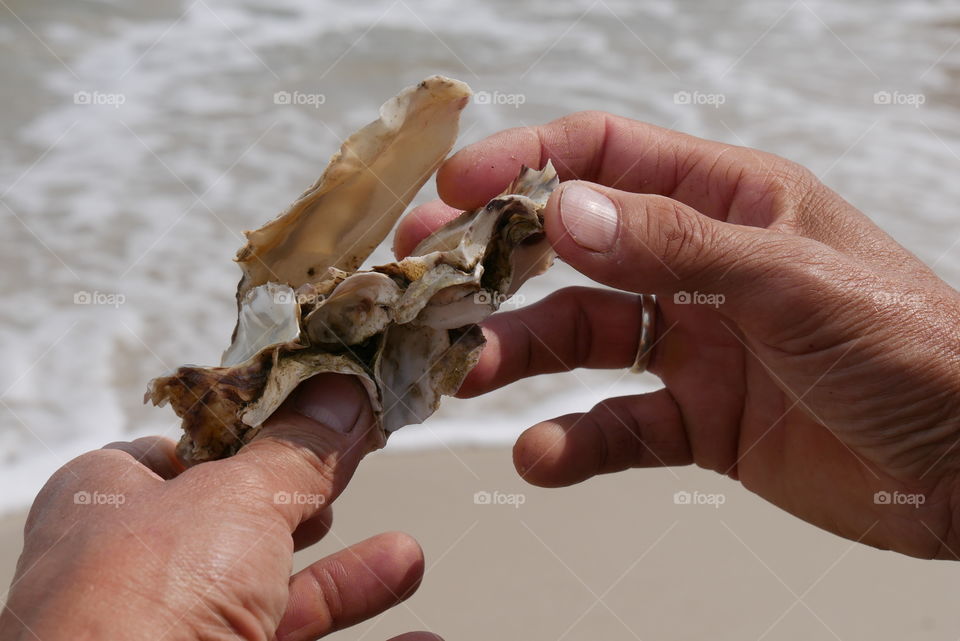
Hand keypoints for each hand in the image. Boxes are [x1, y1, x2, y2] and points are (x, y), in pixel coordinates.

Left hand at [0, 374, 435, 640]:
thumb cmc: (144, 597)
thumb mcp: (239, 497)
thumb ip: (299, 449)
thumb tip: (341, 391)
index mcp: (111, 501)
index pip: (185, 450)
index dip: (253, 431)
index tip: (318, 414)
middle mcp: (137, 573)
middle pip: (242, 526)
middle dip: (313, 507)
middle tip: (356, 474)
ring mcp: (176, 635)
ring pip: (277, 601)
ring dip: (350, 581)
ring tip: (406, 561)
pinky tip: (417, 639)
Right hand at [395, 111, 959, 558]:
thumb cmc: (913, 348)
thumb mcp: (793, 281)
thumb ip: (678, 246)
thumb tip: (565, 212)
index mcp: (726, 201)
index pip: (606, 155)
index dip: (525, 162)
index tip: (454, 190)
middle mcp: (698, 264)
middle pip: (573, 246)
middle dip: (498, 260)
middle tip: (431, 280)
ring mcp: (694, 342)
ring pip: (580, 337)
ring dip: (518, 355)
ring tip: (467, 376)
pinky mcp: (697, 417)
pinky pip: (616, 423)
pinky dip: (575, 441)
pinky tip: (546, 456)